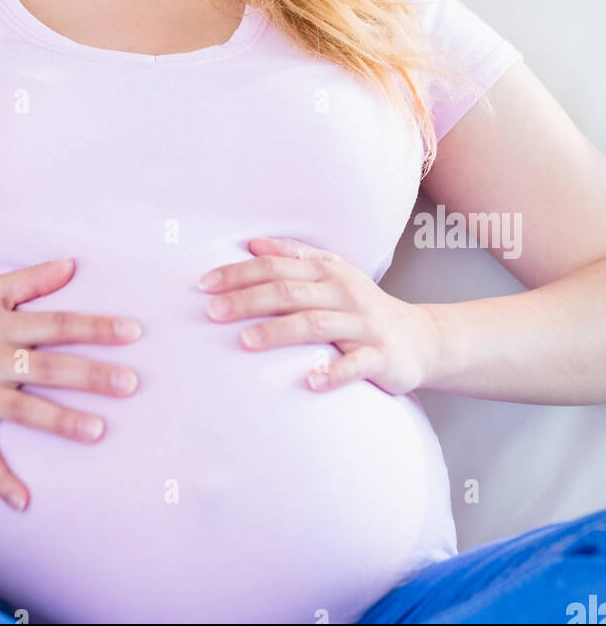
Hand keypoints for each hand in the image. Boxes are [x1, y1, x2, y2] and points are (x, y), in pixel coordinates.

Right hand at [0, 258, 141, 511]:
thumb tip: (71, 264)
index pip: (56, 324)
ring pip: (23, 410)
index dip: (94, 327)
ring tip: (97, 431)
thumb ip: (30, 280)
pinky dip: (0, 481)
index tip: (131, 331)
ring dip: (60, 421)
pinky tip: (24, 502)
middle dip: (90, 375)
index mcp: (2, 328)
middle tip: (130, 383)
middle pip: (47, 367)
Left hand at [197, 236, 437, 395]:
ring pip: (316, 324)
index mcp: (327, 272)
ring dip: (279, 332)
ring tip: (245, 342)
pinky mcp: (381, 356)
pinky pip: (356, 364)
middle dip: (248, 300)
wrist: (421, 338)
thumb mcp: (333, 272)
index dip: (239, 273)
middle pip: (290, 292)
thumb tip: (253, 244)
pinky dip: (334, 372)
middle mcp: (343, 293)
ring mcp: (364, 325)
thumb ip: (295, 255)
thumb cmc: (363, 305)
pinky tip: (311, 382)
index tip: (204, 284)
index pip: (277, 267)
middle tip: (212, 312)